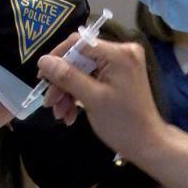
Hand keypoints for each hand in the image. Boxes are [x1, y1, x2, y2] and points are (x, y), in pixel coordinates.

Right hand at [38, 34, 165, 159]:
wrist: (146, 144)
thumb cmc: (122, 122)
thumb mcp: (91, 98)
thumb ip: (66, 76)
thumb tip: (42, 60)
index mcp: (118, 53)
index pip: (79, 43)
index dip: (57, 58)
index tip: (42, 77)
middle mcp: (121, 53)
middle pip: (79, 59)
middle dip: (62, 82)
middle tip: (49, 103)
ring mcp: (120, 65)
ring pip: (82, 71)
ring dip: (68, 92)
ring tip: (60, 114)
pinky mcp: (118, 76)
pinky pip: (91, 79)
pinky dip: (79, 95)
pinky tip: (70, 114)